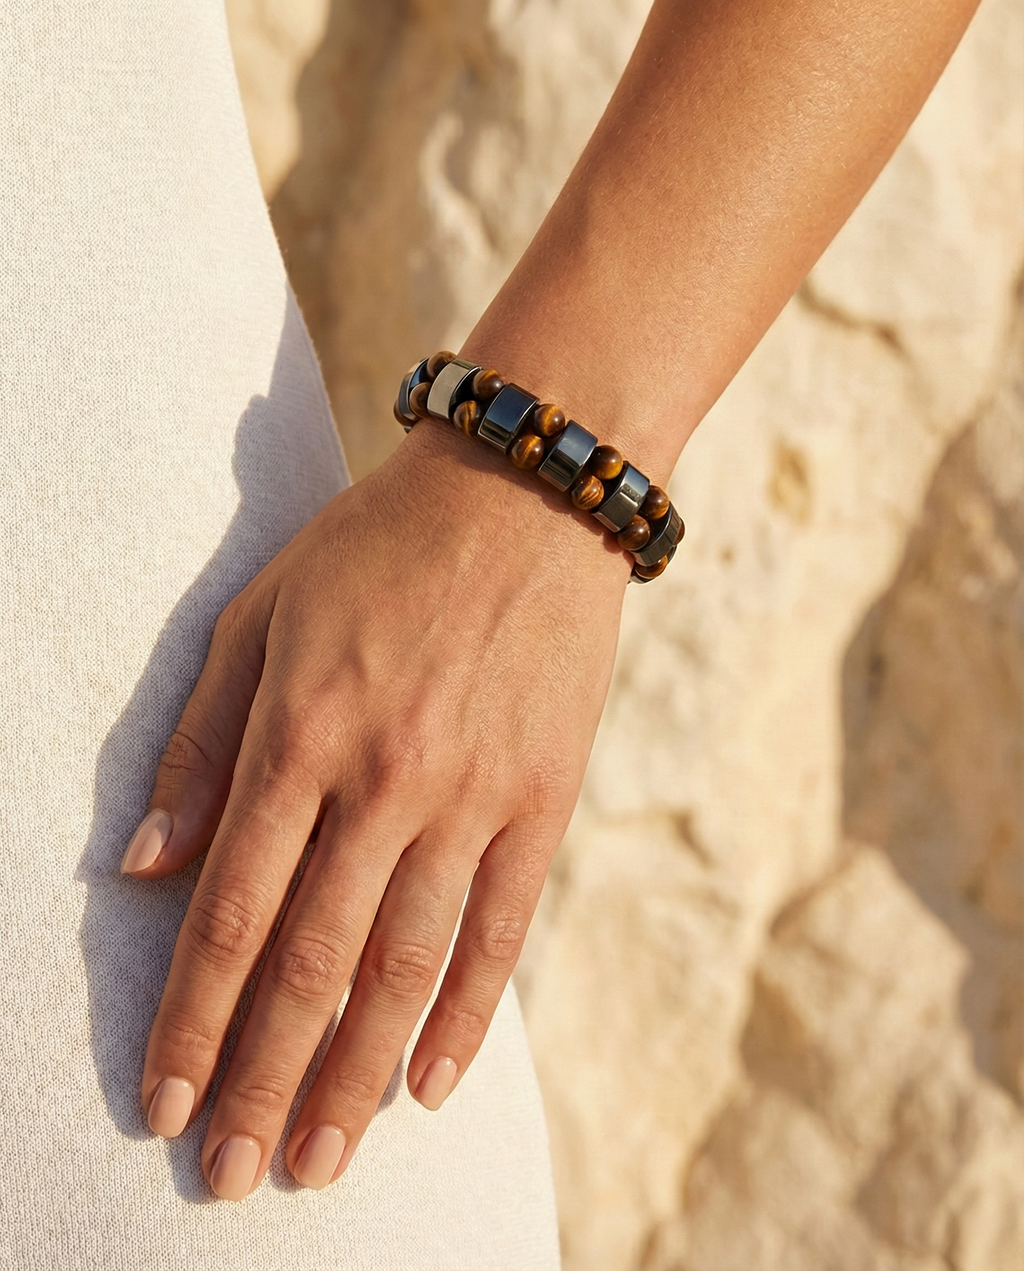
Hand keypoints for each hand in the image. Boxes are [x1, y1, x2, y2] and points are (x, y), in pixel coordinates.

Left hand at [122, 419, 629, 1199]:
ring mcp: (473, 796)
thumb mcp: (260, 615)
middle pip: (313, 963)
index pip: (232, 910)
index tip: (161, 1105)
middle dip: (263, 1081)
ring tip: (320, 1160)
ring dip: (356, 1077)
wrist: (524, 499)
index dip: (190, 1019)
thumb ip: (199, 742)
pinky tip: (428, 1084)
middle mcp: (385, 780)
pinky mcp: (541, 800)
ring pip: (404, 967)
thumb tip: (140, 867)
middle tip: (233, 1177)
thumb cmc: (376, 548)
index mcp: (301, 731)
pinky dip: (463, 1015)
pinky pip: (500, 930)